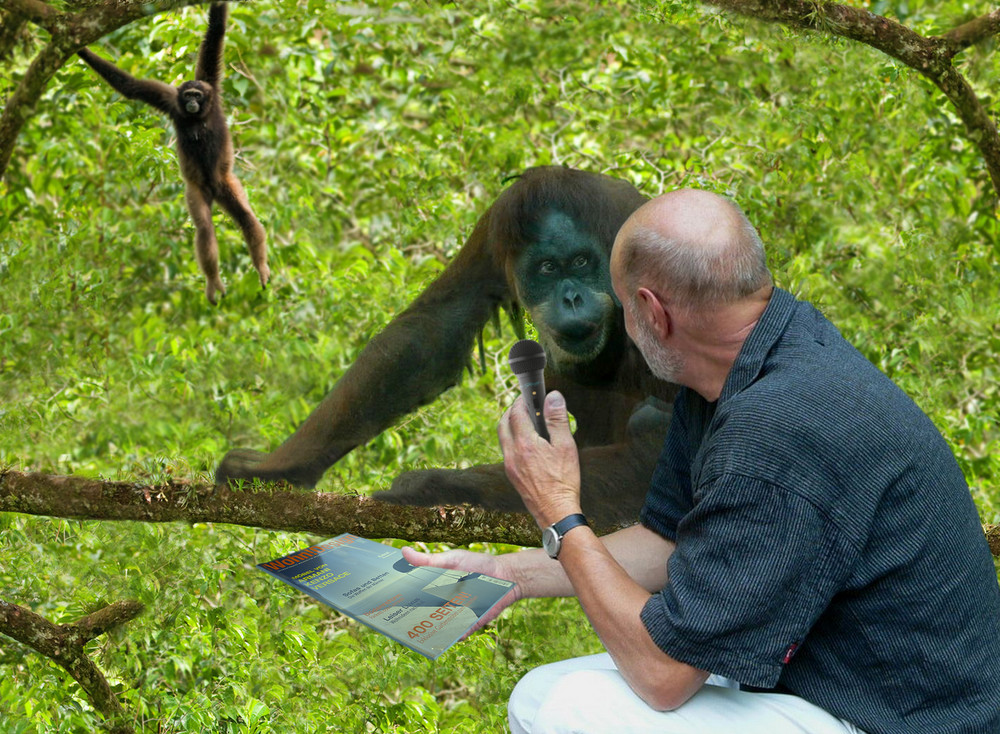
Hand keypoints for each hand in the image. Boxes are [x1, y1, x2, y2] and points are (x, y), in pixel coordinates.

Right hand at [401, 546, 521, 633]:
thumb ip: (428, 560)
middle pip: (422, 615)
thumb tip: (404, 551)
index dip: (400, 600)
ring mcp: (455, 616)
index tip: (382, 602)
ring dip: (425, 631)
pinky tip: (439, 639)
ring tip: (410, 633)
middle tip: (390, 619)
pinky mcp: (469, 624)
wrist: (505, 575)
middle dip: (407, 618)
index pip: (414, 597)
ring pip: (436, 627)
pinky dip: (448, 637)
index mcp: (436, 588)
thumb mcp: (450, 559)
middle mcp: (442, 604)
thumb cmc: (476, 565)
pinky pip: (456, 634)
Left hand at [498, 390, 581, 528]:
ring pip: (502, 437)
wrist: (555, 512)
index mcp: (525, 443)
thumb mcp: (566, 446)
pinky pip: (506, 450)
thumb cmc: (564, 480)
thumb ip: (557, 419)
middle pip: (503, 423)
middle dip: (511, 410)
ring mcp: (509, 466)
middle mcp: (512, 453)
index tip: (529, 395)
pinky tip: (526, 443)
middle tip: (525, 405)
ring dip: (510, 425)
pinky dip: (512, 439)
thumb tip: (553, 396)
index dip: (521, 400)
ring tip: (526, 421)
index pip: (516, 413)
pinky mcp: (511, 475)